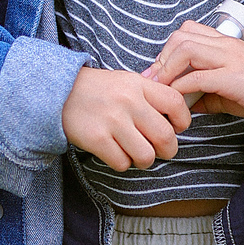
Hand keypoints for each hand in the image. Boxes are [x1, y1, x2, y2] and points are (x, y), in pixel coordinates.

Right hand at [61, 67, 192, 171]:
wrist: (60, 91)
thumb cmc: (99, 90)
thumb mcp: (128, 81)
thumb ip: (151, 95)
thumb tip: (178, 116)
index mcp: (139, 85)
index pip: (176, 102)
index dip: (183, 120)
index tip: (177, 128)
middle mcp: (128, 102)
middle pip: (165, 137)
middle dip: (168, 150)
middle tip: (161, 150)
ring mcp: (112, 121)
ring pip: (146, 156)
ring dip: (145, 160)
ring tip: (137, 153)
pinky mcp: (96, 139)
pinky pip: (122, 163)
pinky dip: (122, 162)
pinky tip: (116, 152)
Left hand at [145, 22, 243, 125]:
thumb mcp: (230, 91)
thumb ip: (205, 92)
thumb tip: (183, 103)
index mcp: (226, 44)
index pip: (188, 31)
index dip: (168, 51)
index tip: (160, 73)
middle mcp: (226, 45)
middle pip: (181, 37)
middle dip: (162, 59)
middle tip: (155, 81)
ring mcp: (230, 59)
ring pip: (185, 49)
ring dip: (167, 70)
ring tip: (163, 90)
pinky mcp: (233, 77)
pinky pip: (197, 77)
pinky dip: (181, 89)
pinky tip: (179, 103)